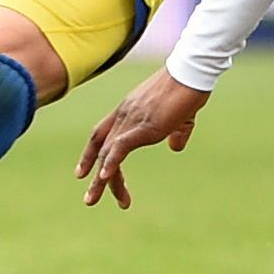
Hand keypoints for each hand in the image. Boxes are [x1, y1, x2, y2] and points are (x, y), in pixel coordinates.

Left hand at [76, 67, 210, 208]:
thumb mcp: (182, 116)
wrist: (191, 74)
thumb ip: (177, 132)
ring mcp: (131, 120)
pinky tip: (105, 179)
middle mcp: (124, 114)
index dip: (90, 153)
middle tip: (89, 199)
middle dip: (94, 175)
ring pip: (108, 153)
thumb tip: (175, 147)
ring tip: (92, 200)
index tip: (81, 172)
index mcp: (128, 109)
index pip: (100, 133)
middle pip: (101, 148)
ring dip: (100, 180)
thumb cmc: (189, 89)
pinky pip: (120, 147)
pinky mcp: (143, 126)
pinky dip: (111, 163)